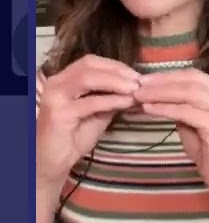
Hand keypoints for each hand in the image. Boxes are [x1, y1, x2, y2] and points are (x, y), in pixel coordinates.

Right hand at [35, 55, 139, 192]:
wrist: (55, 160)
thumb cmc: (75, 135)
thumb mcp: (99, 111)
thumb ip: (113, 97)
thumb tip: (137, 87)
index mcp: (64, 79)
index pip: (90, 62)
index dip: (115, 65)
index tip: (136, 74)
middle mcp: (56, 83)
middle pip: (88, 66)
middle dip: (117, 71)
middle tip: (139, 81)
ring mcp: (55, 97)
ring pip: (87, 79)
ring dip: (115, 82)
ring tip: (135, 89)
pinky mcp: (59, 113)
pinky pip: (89, 102)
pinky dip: (111, 100)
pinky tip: (126, 103)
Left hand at [134, 69, 208, 200]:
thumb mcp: (195, 121)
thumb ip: (184, 105)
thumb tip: (154, 89)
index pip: (196, 76)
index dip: (169, 75)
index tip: (145, 79)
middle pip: (193, 81)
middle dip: (162, 82)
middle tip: (138, 86)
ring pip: (189, 93)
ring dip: (160, 93)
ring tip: (139, 96)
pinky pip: (186, 112)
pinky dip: (165, 109)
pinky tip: (149, 109)